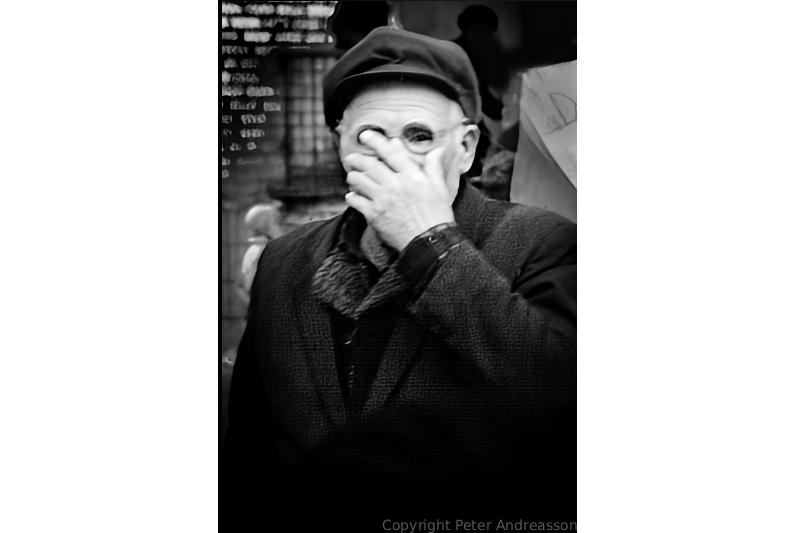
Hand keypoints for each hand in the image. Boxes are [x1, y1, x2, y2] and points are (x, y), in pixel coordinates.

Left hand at [343, 129, 455, 250]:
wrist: (430, 241)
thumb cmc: (437, 215)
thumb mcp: (440, 188)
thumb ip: (433, 167)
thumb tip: (437, 150)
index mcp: (411, 176)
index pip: (390, 153)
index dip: (376, 141)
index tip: (366, 135)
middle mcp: (395, 184)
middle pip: (370, 165)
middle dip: (357, 159)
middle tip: (352, 158)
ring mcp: (383, 200)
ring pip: (359, 181)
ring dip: (353, 177)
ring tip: (352, 176)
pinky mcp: (374, 215)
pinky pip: (356, 201)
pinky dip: (352, 197)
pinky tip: (352, 196)